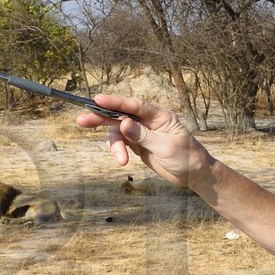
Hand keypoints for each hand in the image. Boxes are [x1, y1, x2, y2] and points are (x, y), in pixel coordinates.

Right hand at [74, 93, 211, 188]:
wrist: (193, 174)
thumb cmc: (185, 157)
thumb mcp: (164, 147)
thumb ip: (143, 135)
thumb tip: (123, 123)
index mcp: (159, 115)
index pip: (134, 105)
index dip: (115, 102)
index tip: (98, 100)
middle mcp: (148, 120)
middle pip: (120, 115)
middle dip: (101, 118)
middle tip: (81, 121)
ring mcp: (141, 132)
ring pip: (118, 132)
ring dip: (114, 146)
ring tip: (121, 160)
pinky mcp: (137, 144)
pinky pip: (120, 143)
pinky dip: (117, 151)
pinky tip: (121, 161)